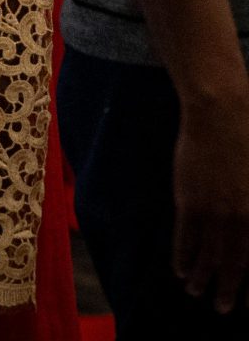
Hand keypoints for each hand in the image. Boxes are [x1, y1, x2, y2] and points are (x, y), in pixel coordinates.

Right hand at [173, 98, 248, 310]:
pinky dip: (182, 255)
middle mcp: (242, 219)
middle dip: (229, 289)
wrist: (223, 114)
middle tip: (223, 309)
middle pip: (235, 264)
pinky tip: (180, 268)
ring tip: (196, 292)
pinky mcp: (190, 200)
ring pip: (208, 254)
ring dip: (202, 277)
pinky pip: (185, 236)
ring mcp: (215, 211)